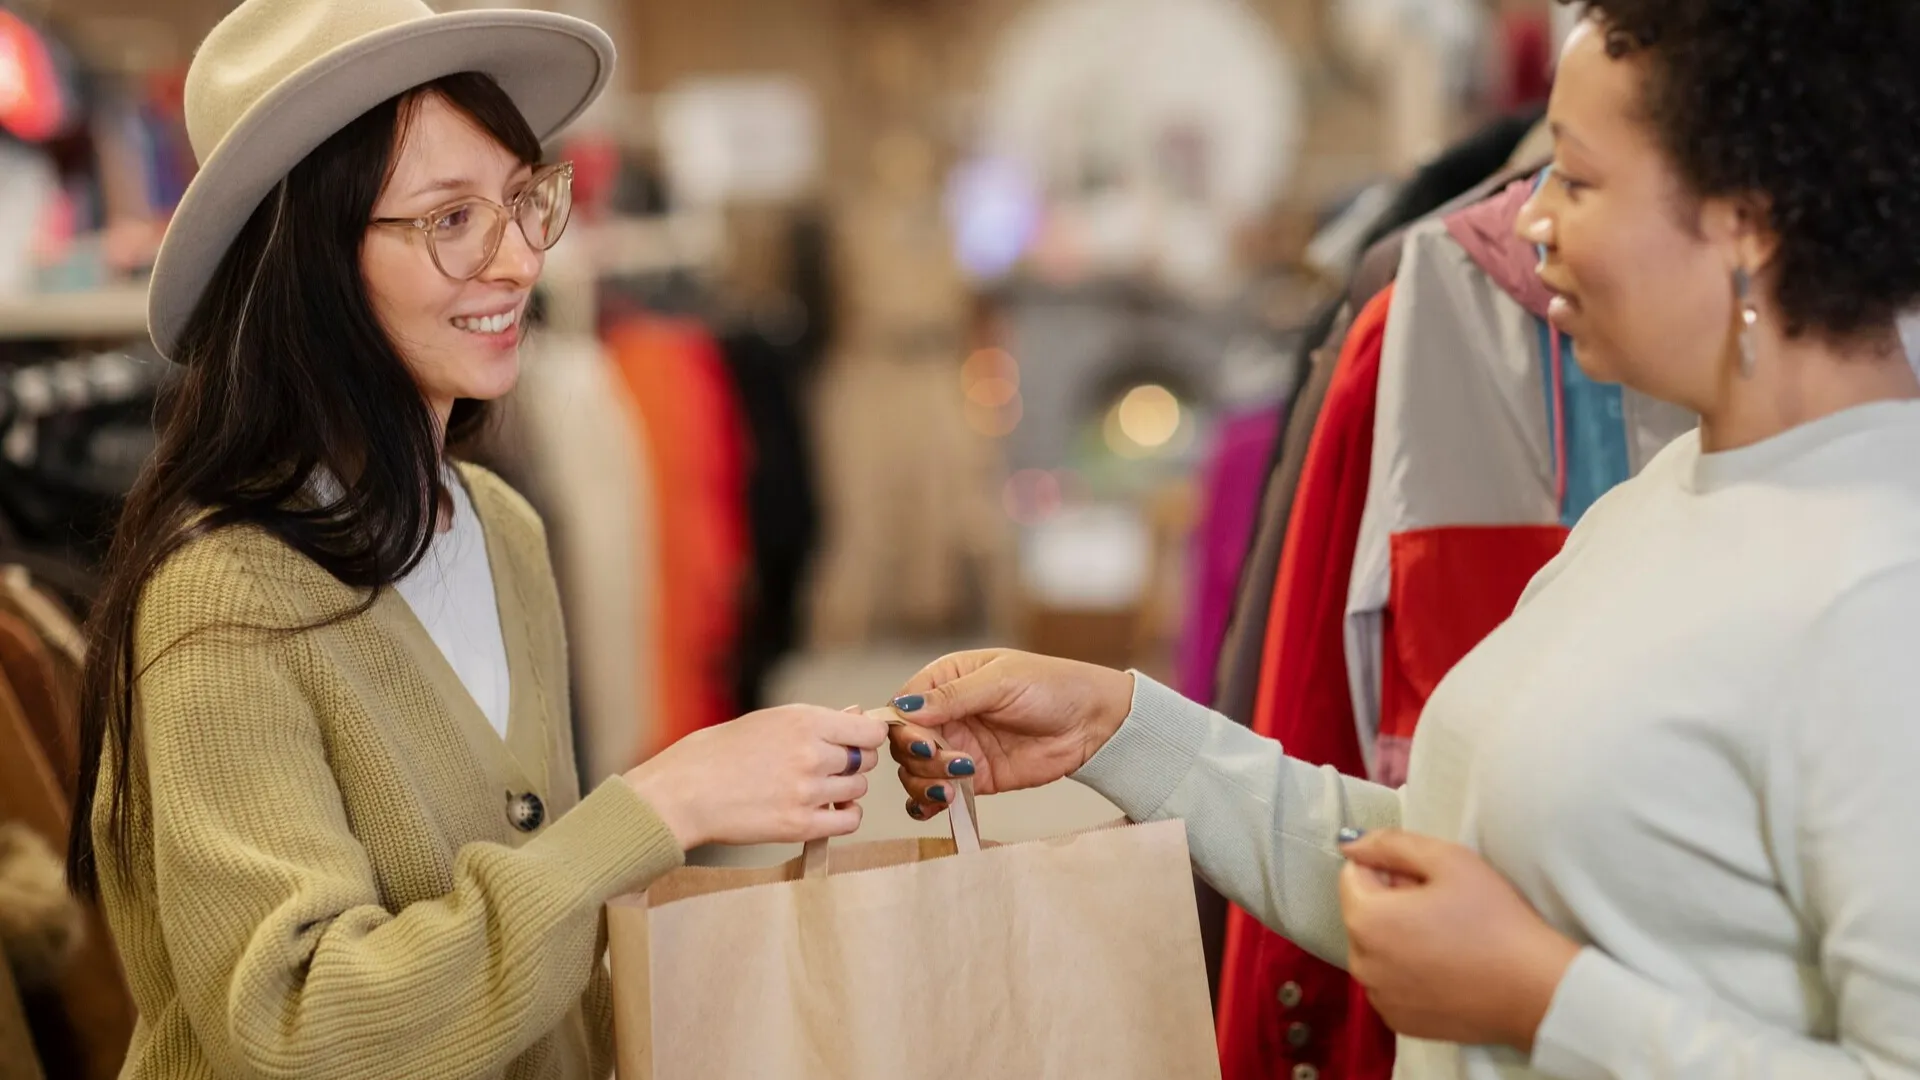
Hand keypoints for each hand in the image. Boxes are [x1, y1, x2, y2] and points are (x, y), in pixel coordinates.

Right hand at [622, 705, 886, 848]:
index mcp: (804, 721)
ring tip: (816, 787)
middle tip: (830, 765)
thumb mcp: (767, 721)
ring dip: (845, 789)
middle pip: (866, 760)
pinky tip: (825, 810)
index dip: (868, 735)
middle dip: (854, 762)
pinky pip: (849, 822)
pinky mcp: (799, 825)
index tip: (859, 741)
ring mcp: (807, 792)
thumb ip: (816, 721)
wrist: (682, 792)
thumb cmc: (717, 752)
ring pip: (858, 789)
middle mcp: (811, 754)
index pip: (869, 730)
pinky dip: (843, 816)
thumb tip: (857, 713)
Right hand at [883, 649, 1133, 819]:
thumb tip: (905, 708)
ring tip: (956, 783)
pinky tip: (941, 804)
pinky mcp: (973, 779)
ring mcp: (957, 748)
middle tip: (952, 762)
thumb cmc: (1052, 686)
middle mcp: (945, 715)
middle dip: (919, 757)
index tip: (921, 741)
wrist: (1092, 723)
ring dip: (926, 781)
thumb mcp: (1001, 681)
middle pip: (903, 743)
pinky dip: (929, 803)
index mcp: (946, 681)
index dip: (901, 727)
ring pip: (915, 771)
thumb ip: (953, 696)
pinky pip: (937, 794)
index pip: (902, 706)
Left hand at [1338, 829, 1580, 1051]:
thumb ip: (1390, 843)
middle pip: (1362, 913)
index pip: (1353, 874)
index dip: (1389, 868)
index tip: (1427, 881)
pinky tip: (1446, 970)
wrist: (1535, 990)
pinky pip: (1389, 982)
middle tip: (1442, 907)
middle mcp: (1360, 963)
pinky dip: (1406, 971)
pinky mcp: (1399, 1022)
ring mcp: (1379, 997)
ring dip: (1397, 937)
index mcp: (1365, 920)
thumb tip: (1349, 844)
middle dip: (1392, 902)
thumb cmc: (1493, 918)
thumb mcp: (1447, 859)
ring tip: (1446, 938)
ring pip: (1375, 949)